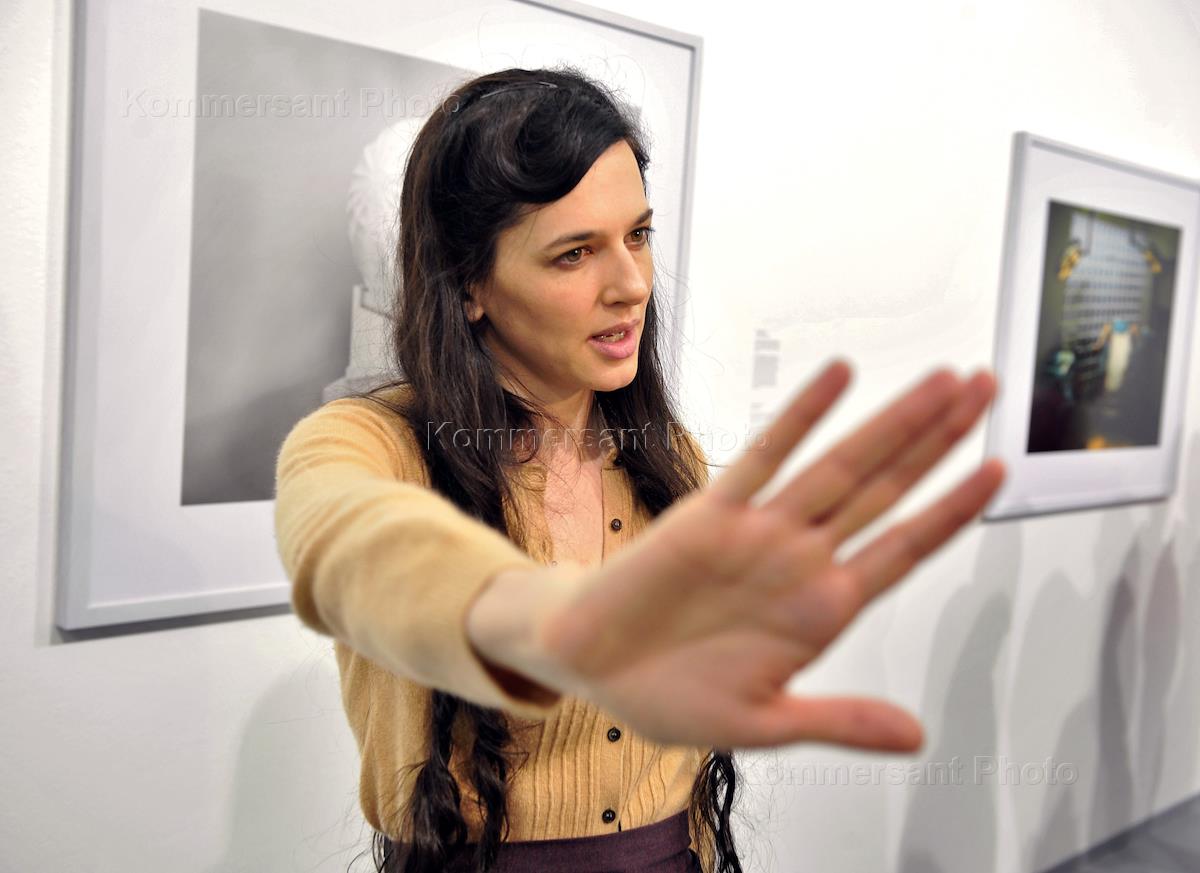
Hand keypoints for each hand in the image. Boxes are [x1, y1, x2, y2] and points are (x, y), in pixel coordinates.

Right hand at [539, 361, 1004, 750]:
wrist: (594, 665)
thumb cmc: (672, 693)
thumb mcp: (763, 724)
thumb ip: (838, 720)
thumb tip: (915, 736)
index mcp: (822, 609)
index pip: (905, 549)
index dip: (953, 510)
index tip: (999, 471)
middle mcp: (800, 559)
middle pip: (887, 491)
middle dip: (940, 441)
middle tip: (987, 390)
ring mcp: (760, 531)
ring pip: (841, 466)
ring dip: (893, 424)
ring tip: (943, 382)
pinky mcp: (710, 514)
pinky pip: (764, 456)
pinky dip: (801, 417)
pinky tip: (838, 380)